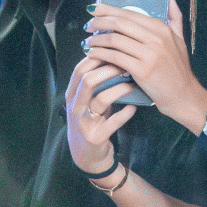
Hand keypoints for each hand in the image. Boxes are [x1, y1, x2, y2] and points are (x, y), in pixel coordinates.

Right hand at [65, 57, 138, 175]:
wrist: (86, 156)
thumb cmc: (90, 121)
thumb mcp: (87, 101)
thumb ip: (95, 82)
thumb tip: (113, 56)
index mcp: (72, 95)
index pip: (80, 69)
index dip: (96, 57)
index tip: (115, 50)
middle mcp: (75, 107)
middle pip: (88, 80)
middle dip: (109, 69)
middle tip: (127, 64)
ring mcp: (84, 123)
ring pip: (101, 99)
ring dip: (120, 89)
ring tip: (134, 84)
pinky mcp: (96, 137)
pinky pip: (114, 122)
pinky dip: (126, 112)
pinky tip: (134, 106)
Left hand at [84, 0, 206, 124]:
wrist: (184, 95)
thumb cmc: (179, 69)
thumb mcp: (180, 38)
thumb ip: (174, 16)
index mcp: (162, 28)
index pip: (130, 13)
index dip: (108, 9)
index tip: (93, 9)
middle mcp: (156, 38)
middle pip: (119, 23)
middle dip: (98, 22)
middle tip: (87, 26)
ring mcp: (149, 54)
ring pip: (114, 40)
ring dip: (96, 40)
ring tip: (87, 42)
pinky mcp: (142, 70)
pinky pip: (115, 57)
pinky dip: (100, 54)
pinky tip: (92, 54)